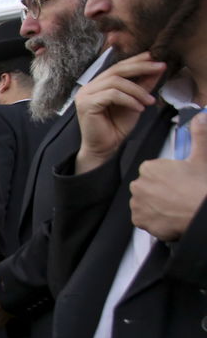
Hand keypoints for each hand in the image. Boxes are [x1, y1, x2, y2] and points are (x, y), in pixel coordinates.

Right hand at [74, 52, 165, 172]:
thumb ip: (143, 85)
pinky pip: (112, 95)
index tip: (156, 57)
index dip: (137, 60)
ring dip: (137, 90)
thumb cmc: (116, 127)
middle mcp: (89, 87)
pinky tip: (139, 108)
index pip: (118, 67)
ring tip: (150, 101)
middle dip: (140, 67)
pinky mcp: (86, 104)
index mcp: (98, 84)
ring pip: (115, 82)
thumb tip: (157, 69)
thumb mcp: (135, 102)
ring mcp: (85, 95)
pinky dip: (129, 100)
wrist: (104, 148)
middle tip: (160, 67)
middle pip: (116, 70)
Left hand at [130, 111, 206, 240]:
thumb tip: (200, 116)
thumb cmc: (200, 186)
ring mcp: (137, 204)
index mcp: (149, 168)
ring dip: (155, 204)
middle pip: (146, 186)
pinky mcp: (139, 220)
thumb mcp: (201, 156)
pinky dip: (153, 218)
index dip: (165, 176)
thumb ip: (199, 134)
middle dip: (158, 190)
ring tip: (174, 205)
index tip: (177, 181)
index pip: (151, 171)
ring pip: (144, 202)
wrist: (202, 212)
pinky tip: (168, 215)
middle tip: (177, 194)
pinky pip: (142, 218)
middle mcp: (138, 185)